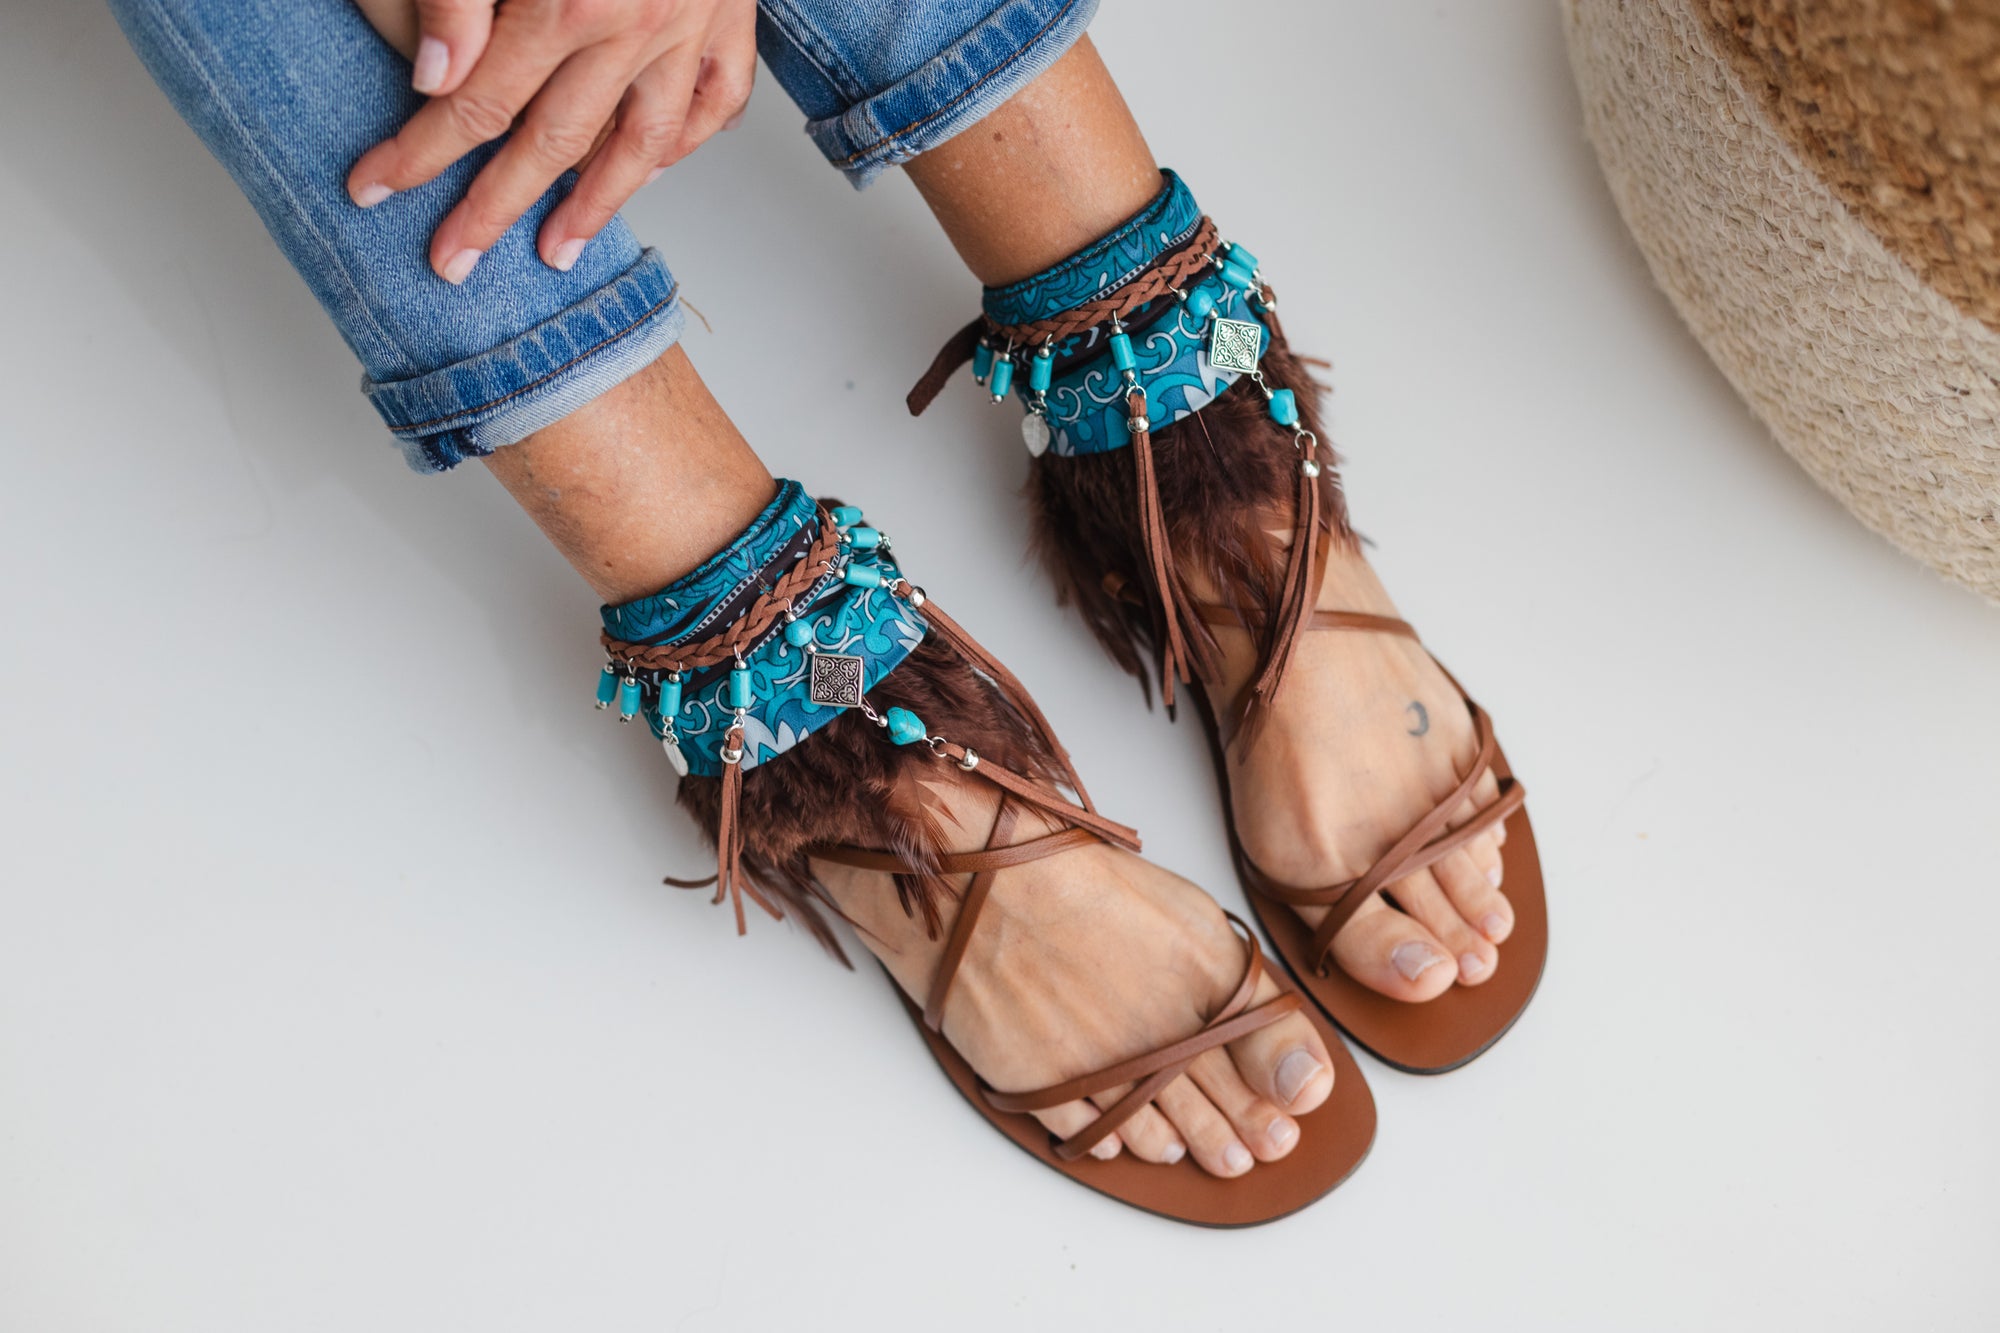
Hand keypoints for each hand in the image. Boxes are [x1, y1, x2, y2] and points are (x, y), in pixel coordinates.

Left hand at [346, 0, 755, 282]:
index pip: (478, 103)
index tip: (374, 190)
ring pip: (646, 142)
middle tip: (452, 261)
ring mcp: (694, 26)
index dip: (419, 152)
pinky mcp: (733, 14)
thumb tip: (438, 81)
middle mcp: (639, 25)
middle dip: (494, 208)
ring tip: (557, 252)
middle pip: (554, 144)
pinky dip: (686, 143)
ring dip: (597, 206)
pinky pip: (717, 100)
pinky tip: (653, 170)